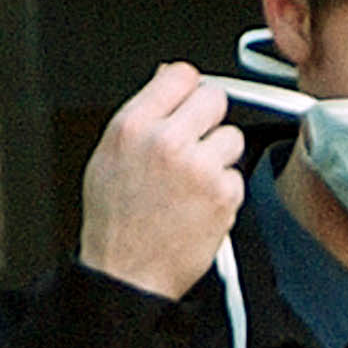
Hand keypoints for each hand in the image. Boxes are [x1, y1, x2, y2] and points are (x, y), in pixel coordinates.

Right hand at [79, 62, 246, 300]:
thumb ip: (143, 114)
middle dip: (208, 119)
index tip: (191, 99)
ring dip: (219, 157)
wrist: (127, 272)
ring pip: (232, 138)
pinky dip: (225, 190)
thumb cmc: (116, 221)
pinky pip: (237, 175)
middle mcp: (166, 142)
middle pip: (214, 98)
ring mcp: (198, 168)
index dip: (189, 88)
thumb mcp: (109, 155)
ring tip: (192, 182)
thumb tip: (166, 78)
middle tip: (195, 143)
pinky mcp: (224, 194)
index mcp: (132, 127)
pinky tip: (199, 204)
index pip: (180, 74)